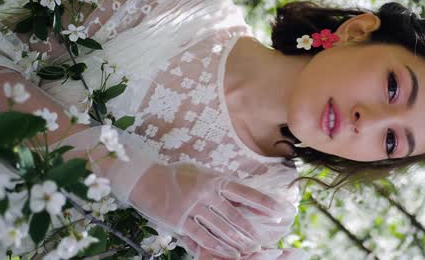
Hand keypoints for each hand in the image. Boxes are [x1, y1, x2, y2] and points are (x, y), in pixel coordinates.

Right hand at [128, 162, 296, 258]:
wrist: (145, 179)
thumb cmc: (176, 176)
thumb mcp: (201, 174)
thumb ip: (220, 184)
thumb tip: (241, 194)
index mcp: (215, 180)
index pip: (245, 193)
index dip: (263, 204)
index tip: (279, 212)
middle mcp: (207, 193)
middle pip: (235, 215)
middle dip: (251, 230)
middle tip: (264, 241)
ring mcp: (194, 207)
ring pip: (221, 228)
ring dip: (237, 241)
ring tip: (250, 250)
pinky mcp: (181, 221)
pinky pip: (203, 237)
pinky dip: (218, 247)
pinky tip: (229, 253)